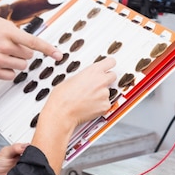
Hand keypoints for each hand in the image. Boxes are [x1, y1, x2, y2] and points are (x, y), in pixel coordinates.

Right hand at [0, 13, 62, 79]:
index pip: (33, 42)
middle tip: (12, 48)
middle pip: (28, 55)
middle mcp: (4, 46)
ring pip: (21, 66)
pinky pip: (10, 76)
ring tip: (5, 56)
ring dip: (17, 62)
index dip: (48, 49)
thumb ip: (7, 26)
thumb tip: (18, 32)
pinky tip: (0, 65)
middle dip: (24, 52)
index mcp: (6, 31)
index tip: (58, 54)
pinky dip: (9, 72)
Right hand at [29, 56, 116, 173]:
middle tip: (97, 84)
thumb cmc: (62, 96)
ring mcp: (104, 94)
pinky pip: (106, 103)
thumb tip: (87, 77)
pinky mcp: (105, 106)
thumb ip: (85, 76)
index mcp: (93, 71)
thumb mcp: (71, 78)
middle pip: (113, 76)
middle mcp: (101, 81)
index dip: (108, 65)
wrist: (62, 112)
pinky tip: (89, 106)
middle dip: (107, 79)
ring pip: (108, 91)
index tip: (108, 66)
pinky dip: (100, 105)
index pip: (110, 62)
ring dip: (101, 94)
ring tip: (87, 98)